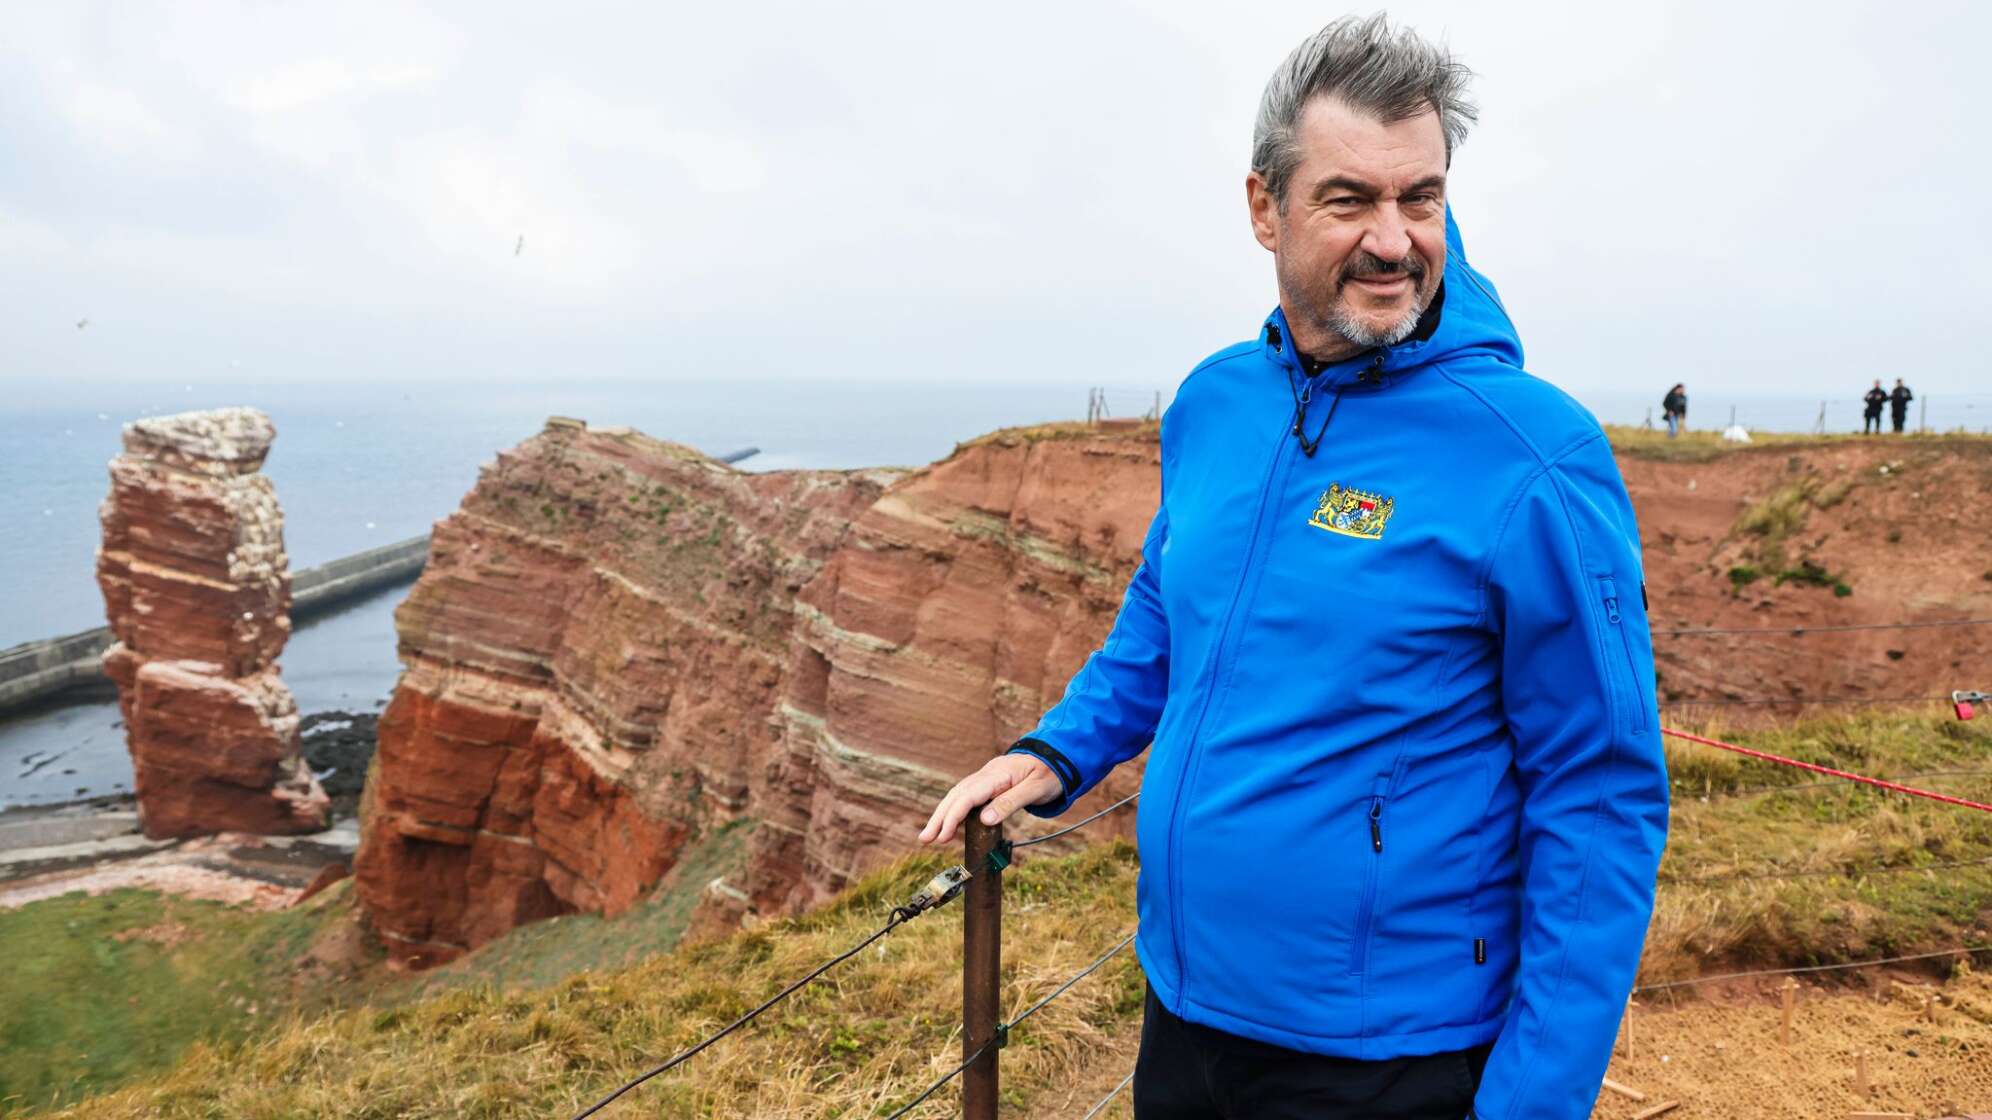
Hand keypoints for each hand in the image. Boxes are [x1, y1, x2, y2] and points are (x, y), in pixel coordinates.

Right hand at [918, 752, 1062, 844]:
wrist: (1058, 755)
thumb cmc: (1049, 773)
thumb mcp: (1035, 789)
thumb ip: (1010, 803)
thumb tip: (985, 820)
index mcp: (997, 775)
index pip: (968, 796)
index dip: (953, 816)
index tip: (943, 835)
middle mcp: (986, 774)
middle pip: (956, 796)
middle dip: (939, 817)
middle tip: (925, 839)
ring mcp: (986, 777)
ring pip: (957, 795)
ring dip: (942, 815)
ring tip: (931, 835)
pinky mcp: (988, 783)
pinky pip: (966, 796)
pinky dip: (954, 809)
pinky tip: (949, 823)